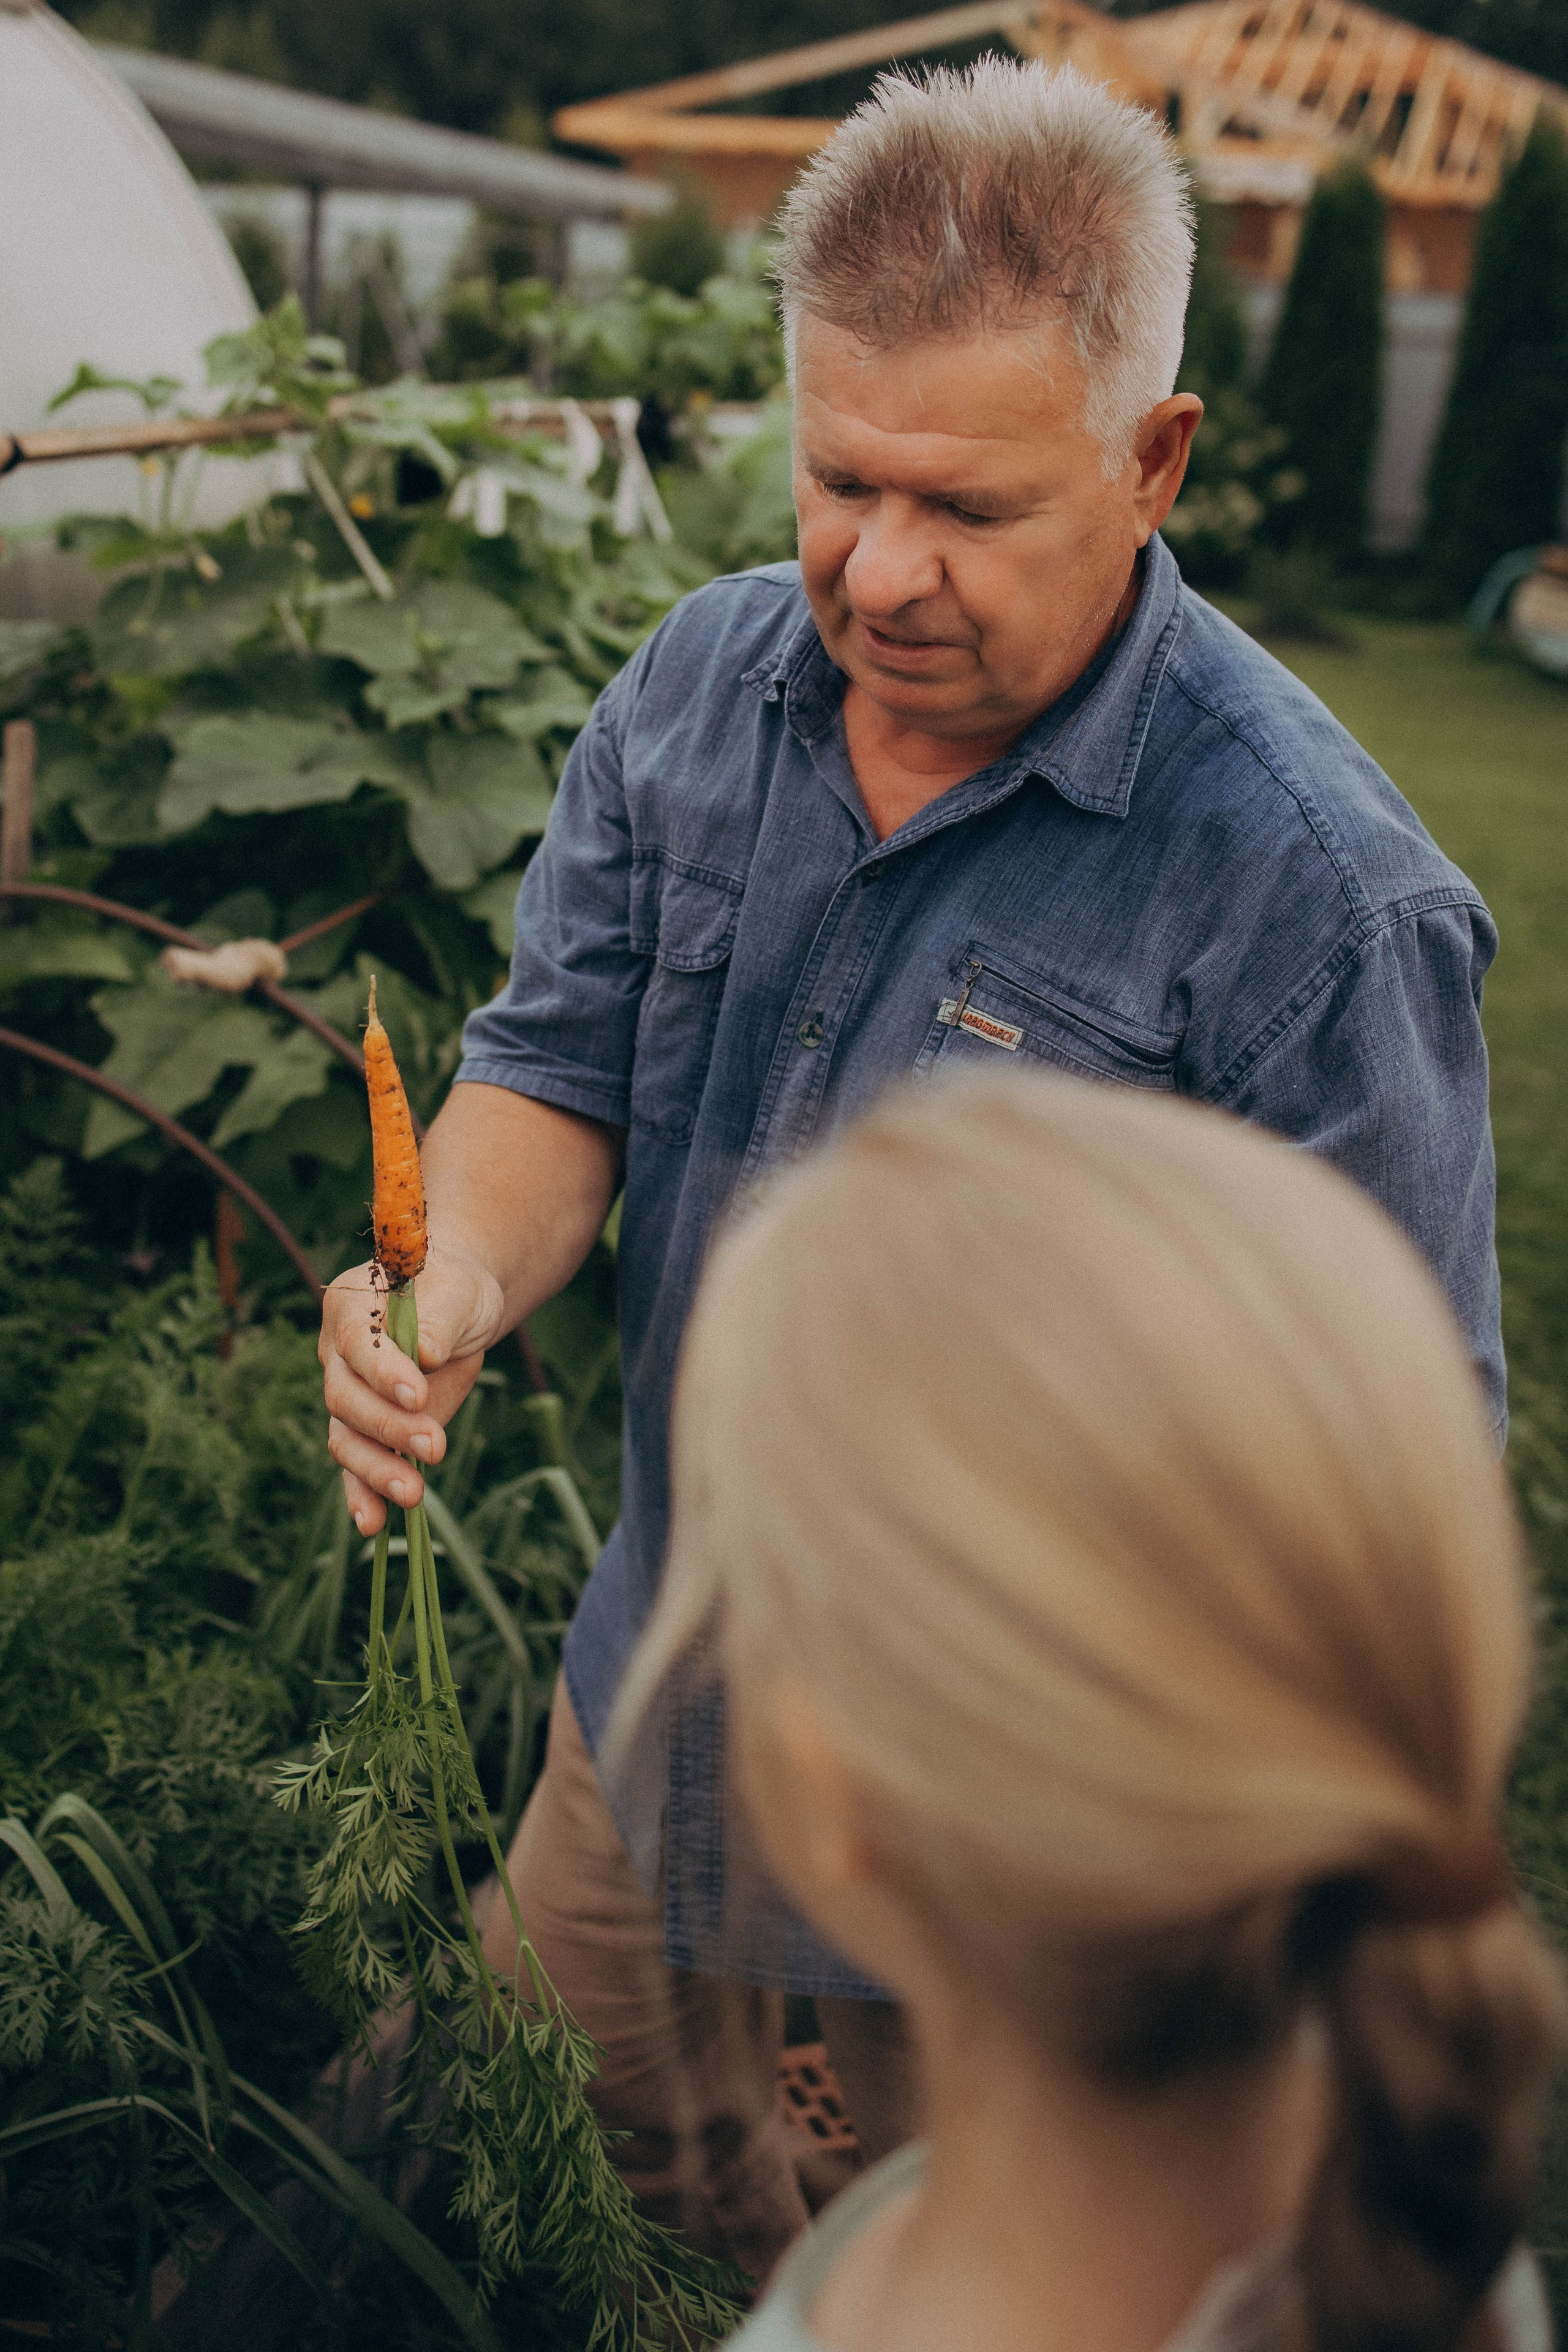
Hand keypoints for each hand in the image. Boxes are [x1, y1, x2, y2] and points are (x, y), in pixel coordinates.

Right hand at [320, 1239, 507, 1535]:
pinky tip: (373, 1525)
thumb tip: (425, 1354)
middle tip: (435, 1447)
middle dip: (389, 1428)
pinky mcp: (369, 1432)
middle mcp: (338, 1358)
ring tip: (413, 1494)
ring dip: (375, 1471)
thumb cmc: (454, 1290)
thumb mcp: (457, 1292)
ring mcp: (350, 1398)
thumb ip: (437, 1321)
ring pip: (347, 1440)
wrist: (457, 1309)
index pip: (359, 1347)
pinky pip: (355, 1468)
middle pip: (346, 1400)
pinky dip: (362, 1497)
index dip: (384, 1372)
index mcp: (350, 1310)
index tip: (418, 1394)